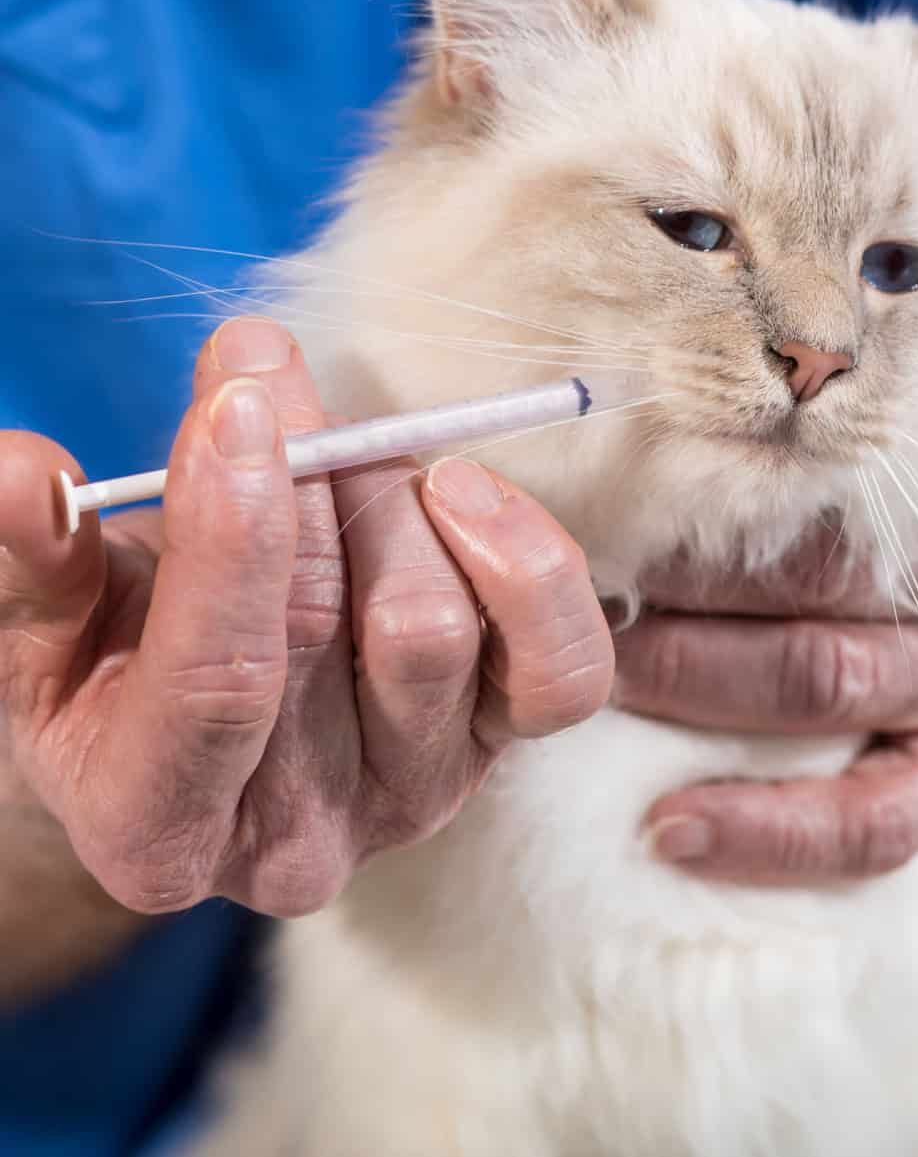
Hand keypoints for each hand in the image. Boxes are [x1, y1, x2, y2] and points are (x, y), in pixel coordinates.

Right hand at [0, 316, 612, 916]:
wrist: (217, 700)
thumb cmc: (122, 652)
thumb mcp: (51, 609)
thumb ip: (33, 553)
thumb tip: (22, 475)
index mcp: (157, 826)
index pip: (216, 685)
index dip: (230, 533)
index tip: (237, 406)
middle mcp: (298, 842)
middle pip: (331, 631)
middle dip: (306, 474)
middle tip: (270, 376)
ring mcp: (413, 795)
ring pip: (436, 630)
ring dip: (389, 500)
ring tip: (344, 452)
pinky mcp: (500, 747)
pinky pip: (562, 668)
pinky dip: (525, 562)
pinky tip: (462, 492)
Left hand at [624, 30, 917, 884]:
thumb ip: (867, 197)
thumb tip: (836, 96)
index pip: (812, 466)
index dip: (689, 479)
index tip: (572, 482)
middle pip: (802, 580)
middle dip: (665, 587)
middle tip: (544, 581)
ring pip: (826, 692)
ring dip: (690, 691)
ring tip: (578, 678)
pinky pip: (891, 814)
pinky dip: (784, 834)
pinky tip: (678, 834)